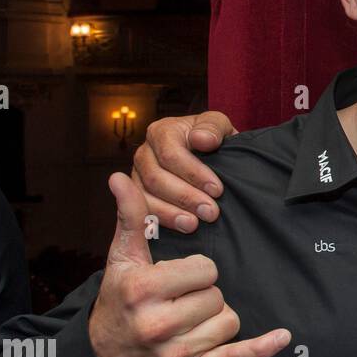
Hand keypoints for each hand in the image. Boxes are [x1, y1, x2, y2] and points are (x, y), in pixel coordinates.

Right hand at [89, 172, 289, 356]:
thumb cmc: (120, 300)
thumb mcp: (122, 259)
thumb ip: (130, 217)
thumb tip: (119, 177)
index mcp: (143, 290)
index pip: (205, 269)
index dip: (196, 271)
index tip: (177, 279)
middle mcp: (158, 324)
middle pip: (218, 296)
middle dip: (205, 295)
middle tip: (181, 301)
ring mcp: (175, 353)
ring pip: (229, 322)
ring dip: (217, 319)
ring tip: (189, 320)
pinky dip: (261, 348)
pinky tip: (282, 337)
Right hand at [133, 111, 235, 232]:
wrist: (211, 155)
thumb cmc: (214, 139)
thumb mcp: (219, 126)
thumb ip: (212, 128)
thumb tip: (203, 139)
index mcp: (161, 132)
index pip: (171, 154)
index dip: (194, 173)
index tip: (217, 189)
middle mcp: (144, 153)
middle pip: (156, 178)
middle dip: (185, 197)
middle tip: (211, 212)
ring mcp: (138, 176)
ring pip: (146, 197)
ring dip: (171, 213)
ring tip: (194, 225)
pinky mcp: (138, 196)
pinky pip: (142, 212)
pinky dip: (161, 222)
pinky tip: (179, 229)